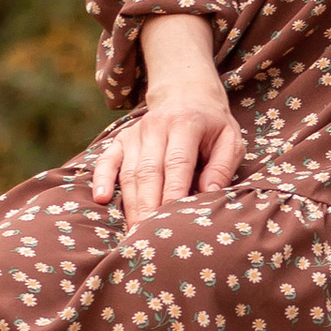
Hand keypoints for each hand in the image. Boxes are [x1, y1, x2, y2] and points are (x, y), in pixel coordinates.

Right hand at [90, 22, 240, 224]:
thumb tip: (209, 193)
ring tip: (134, 233)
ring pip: (129, 173)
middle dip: (149, 206)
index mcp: (185, 123)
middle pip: (149, 172)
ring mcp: (136, 133)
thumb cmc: (213, 125)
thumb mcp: (230, 139)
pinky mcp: (121, 140)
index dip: (173, 192)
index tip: (170, 219)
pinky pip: (107, 160)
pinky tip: (101, 199)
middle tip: (149, 236)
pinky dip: (102, 179)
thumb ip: (222, 166)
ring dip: (131, 204)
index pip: (177, 163)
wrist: (187, 94)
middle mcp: (156, 126)